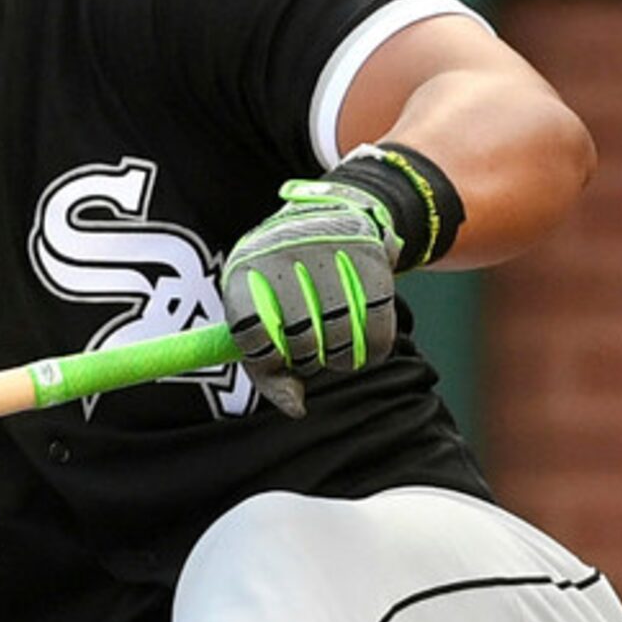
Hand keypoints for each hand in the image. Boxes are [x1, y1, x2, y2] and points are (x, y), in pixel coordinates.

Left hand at [218, 177, 401, 417]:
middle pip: (301, 341)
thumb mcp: (262, 311)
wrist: (333, 213)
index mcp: (245, 264)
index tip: (281, 361)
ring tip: (335, 347)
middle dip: (308, 360)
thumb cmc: (286, 280)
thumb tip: (295, 407)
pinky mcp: (370, 256)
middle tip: (312, 354)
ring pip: (340, 339)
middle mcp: (283, 251)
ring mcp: (329, 250)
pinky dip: (372, 350)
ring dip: (340, 358)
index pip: (250, 334)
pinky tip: (363, 346)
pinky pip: (376, 329)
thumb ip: (267, 366)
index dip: (267, 362)